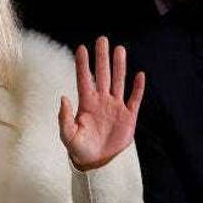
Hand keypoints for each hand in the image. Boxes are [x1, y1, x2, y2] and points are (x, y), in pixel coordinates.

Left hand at [58, 36, 144, 169]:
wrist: (97, 163)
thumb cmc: (79, 149)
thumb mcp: (68, 136)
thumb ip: (64, 118)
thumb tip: (63, 98)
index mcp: (86, 104)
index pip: (84, 79)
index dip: (83, 65)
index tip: (81, 48)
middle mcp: (101, 101)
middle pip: (103, 75)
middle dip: (102, 58)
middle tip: (102, 39)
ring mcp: (116, 107)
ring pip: (118, 82)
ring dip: (120, 66)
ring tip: (120, 50)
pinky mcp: (128, 116)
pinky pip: (134, 99)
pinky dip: (137, 88)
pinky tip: (139, 75)